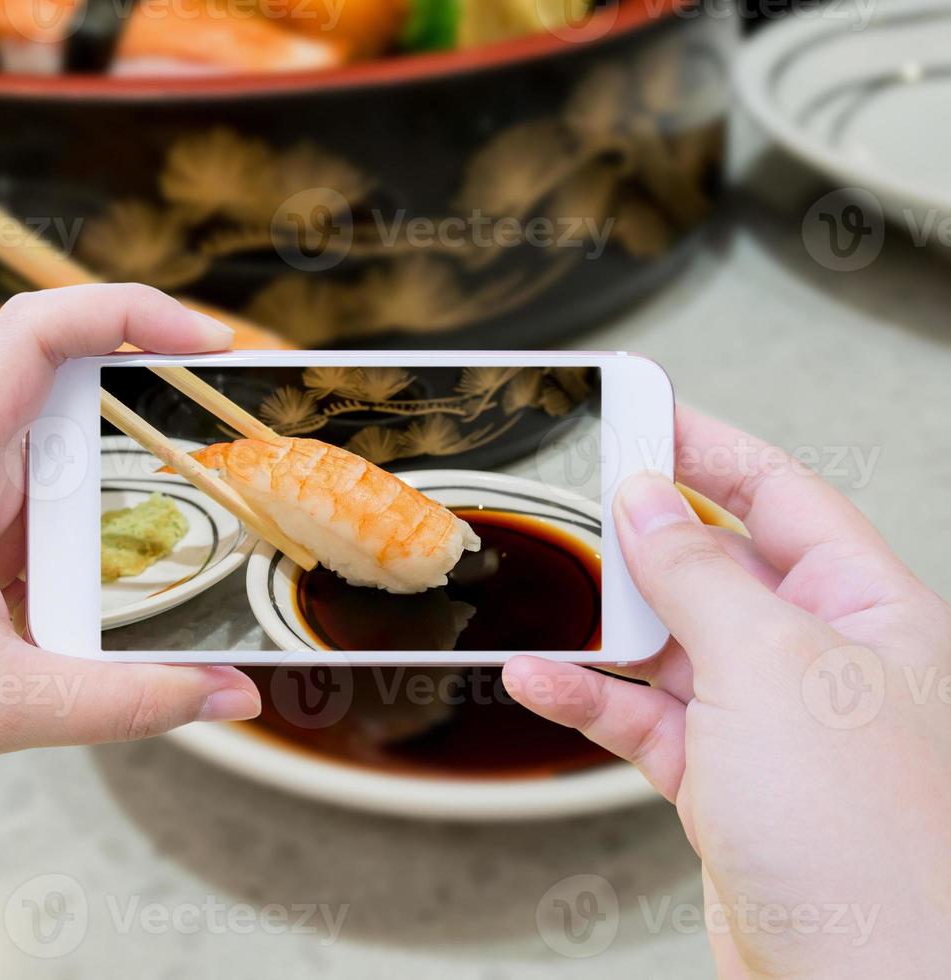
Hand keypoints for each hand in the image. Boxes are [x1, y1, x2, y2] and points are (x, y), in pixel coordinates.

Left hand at [0, 285, 261, 902]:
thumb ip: (128, 702)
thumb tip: (232, 695)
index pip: (35, 335)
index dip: (128, 313)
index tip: (208, 339)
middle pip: (61, 415)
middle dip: (137, 464)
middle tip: (207, 504)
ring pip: (43, 481)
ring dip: (92, 535)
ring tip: (104, 606)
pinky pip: (16, 524)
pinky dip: (58, 564)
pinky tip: (61, 623)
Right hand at [504, 408, 950, 977]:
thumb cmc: (867, 843)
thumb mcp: (768, 668)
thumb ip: (695, 574)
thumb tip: (643, 498)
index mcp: (870, 610)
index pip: (782, 495)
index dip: (710, 448)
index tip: (644, 411)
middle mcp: (823, 660)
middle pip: (718, 565)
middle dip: (646, 542)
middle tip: (581, 500)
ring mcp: (770, 723)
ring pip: (670, 645)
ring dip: (604, 630)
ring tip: (551, 602)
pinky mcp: (723, 780)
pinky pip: (642, 717)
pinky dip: (590, 699)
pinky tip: (544, 682)